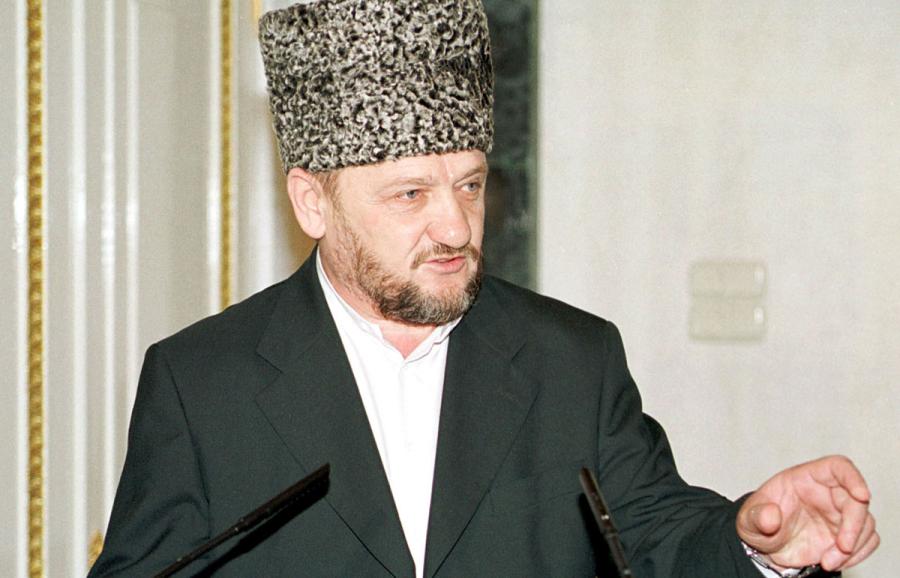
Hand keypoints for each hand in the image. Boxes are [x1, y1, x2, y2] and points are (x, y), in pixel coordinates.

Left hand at [736, 455, 878, 571]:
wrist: (764, 546)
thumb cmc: (758, 522)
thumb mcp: (749, 519)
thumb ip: (757, 516)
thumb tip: (770, 517)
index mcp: (806, 478)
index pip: (837, 467)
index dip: (853, 477)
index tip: (861, 495)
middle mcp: (828, 493)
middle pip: (857, 499)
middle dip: (854, 524)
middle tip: (841, 547)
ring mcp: (839, 514)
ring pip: (865, 523)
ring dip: (854, 545)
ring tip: (828, 561)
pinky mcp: (846, 533)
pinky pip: (867, 540)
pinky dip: (857, 554)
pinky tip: (834, 562)